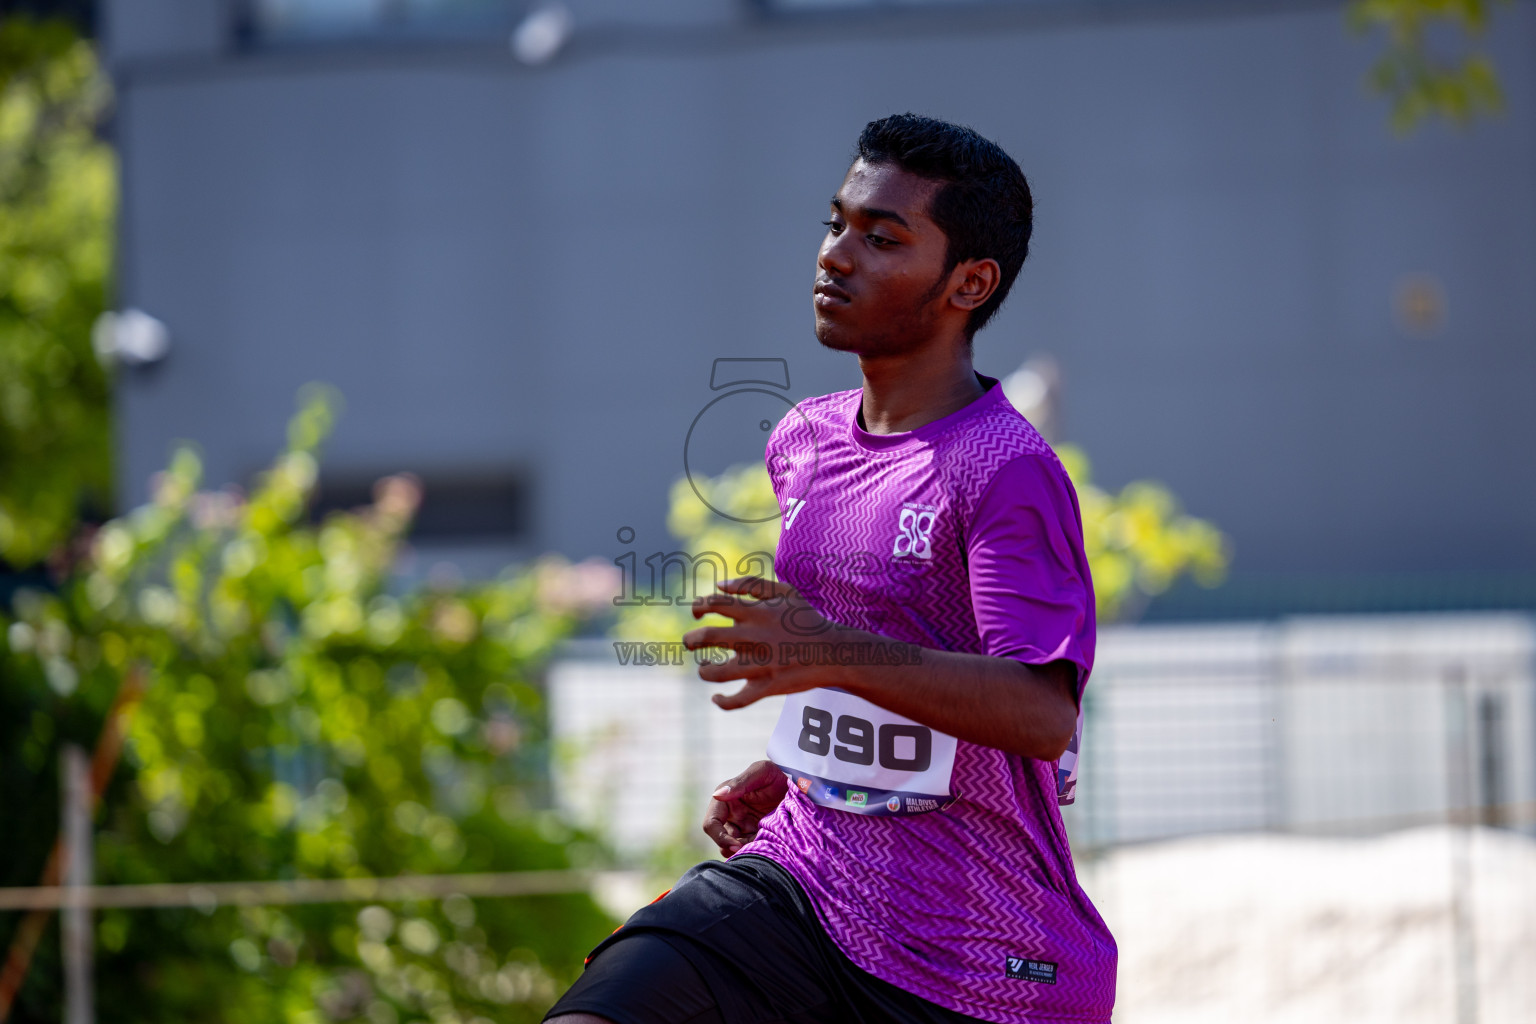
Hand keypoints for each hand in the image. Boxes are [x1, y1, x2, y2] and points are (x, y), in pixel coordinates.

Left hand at [683, 576, 837, 709]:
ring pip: (715, 673)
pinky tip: (717, 697)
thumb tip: (719, 585)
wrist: (835, 652)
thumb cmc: (807, 620)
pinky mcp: (766, 687)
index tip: (697, 612)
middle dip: (691, 640)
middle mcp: (753, 638)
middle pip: (706, 637)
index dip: (698, 606)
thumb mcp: (786, 592)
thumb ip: (752, 584)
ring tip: (705, 667)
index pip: (714, 604)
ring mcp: (759, 665)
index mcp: (756, 613)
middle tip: (691, 642)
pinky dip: (722, 701)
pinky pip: (737, 700)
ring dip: (703, 670)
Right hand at [702, 759, 787, 856]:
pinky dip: (757, 852)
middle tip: (752, 849)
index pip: (711, 824)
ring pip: (734, 848)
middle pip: (721, 840)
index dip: (719, 837)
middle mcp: (731, 815)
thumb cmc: (778, 771)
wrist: (800, 782)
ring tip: (764, 846)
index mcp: (725, 800)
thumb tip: (717, 794)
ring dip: (745, 852)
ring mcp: (744, 827)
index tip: (736, 845)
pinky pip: (751, 849)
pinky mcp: (757, 835)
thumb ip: (740, 783)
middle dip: (732, 848)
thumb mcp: (761, 772)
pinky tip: (770, 846)